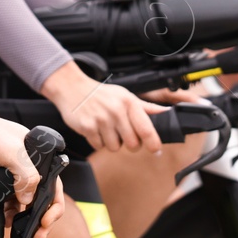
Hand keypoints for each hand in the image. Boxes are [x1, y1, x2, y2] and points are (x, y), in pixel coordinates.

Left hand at [0, 110, 64, 237]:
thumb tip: (28, 201)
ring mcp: (12, 175)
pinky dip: (9, 214)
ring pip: (25, 203)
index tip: (46, 221)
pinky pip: (8, 203)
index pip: (54, 184)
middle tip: (38, 237)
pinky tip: (7, 221)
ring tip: (21, 231)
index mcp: (38, 157)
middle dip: (41, 219)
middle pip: (41, 197)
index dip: (54, 205)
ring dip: (24, 219)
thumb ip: (26, 176)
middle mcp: (28, 167)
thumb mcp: (12, 152)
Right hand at [40, 62, 163, 153]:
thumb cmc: (101, 94)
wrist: (72, 87)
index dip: (153, 143)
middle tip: (124, 134)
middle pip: (132, 144)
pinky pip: (99, 146)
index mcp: (128, 103)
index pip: (146, 129)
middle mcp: (116, 111)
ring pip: (115, 147)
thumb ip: (145, 107)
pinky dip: (98, 141)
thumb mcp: (124, 95)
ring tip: (106, 128)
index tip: (156, 149)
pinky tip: (96, 129)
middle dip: (130, 144)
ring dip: (112, 142)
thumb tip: (165, 112)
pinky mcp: (87, 128)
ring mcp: (101, 120)